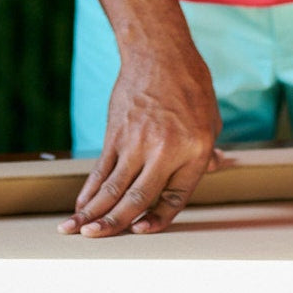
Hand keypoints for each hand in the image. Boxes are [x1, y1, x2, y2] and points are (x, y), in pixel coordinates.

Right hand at [61, 40, 224, 237]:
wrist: (161, 53)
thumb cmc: (191, 86)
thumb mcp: (211, 118)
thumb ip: (208, 150)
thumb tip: (218, 168)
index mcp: (196, 150)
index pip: (176, 197)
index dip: (158, 219)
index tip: (141, 231)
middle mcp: (166, 150)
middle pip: (138, 198)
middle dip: (114, 224)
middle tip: (94, 240)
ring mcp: (138, 142)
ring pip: (113, 187)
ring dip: (92, 212)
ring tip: (74, 231)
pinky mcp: (117, 133)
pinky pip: (101, 169)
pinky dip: (89, 189)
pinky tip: (79, 205)